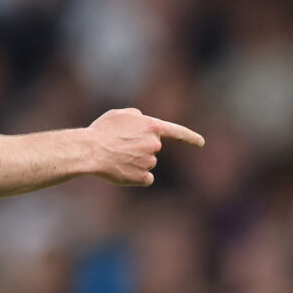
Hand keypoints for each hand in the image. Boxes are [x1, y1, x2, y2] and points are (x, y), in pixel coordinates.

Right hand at [86, 108, 204, 186]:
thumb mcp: (120, 114)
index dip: (190, 137)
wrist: (90, 151)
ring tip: (116, 157)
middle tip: (120, 145)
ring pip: (147, 163)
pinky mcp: (143, 177)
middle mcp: (155, 144)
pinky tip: (122, 170)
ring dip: (135, 161)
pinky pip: (145, 178)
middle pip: (153, 148)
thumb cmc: (102, 130)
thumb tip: (142, 123)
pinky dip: (136, 176)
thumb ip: (137, 117)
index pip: (177, 132)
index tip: (201, 143)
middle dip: (140, 147)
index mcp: (152, 126)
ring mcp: (150, 162)